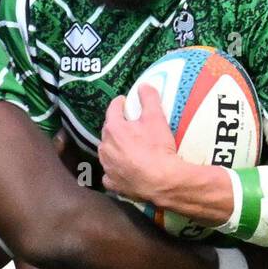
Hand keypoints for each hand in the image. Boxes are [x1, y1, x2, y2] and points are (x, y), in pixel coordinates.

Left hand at [99, 85, 180, 203]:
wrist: (162, 182)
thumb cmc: (157, 148)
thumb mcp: (156, 118)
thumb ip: (149, 98)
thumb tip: (144, 85)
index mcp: (113, 129)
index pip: (112, 109)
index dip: (119, 103)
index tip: (124, 102)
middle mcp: (105, 147)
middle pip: (108, 131)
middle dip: (117, 127)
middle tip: (129, 126)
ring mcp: (107, 167)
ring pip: (107, 153)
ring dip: (114, 148)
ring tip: (127, 147)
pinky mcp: (112, 183)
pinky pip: (110, 175)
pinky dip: (115, 171)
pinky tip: (122, 171)